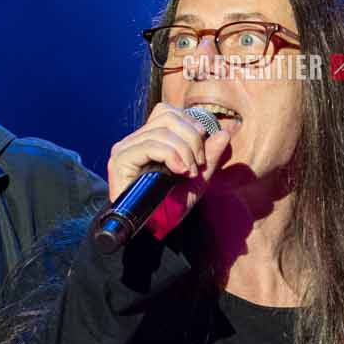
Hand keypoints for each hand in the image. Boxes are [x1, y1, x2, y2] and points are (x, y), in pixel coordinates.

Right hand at [107, 102, 233, 239]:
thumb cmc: (172, 207)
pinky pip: (150, 145)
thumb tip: (223, 133)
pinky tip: (179, 171)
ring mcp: (125, 149)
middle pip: (167, 117)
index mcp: (148, 139)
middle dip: (192, 139)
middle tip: (197, 165)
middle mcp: (134, 141)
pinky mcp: (120, 161)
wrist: (154, 231)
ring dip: (184, 151)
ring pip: (162, 132)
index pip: (167, 112)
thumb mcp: (197, 179)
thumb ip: (210, 156)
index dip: (190, 125)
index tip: (201, 153)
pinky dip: (171, 155)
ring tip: (188, 173)